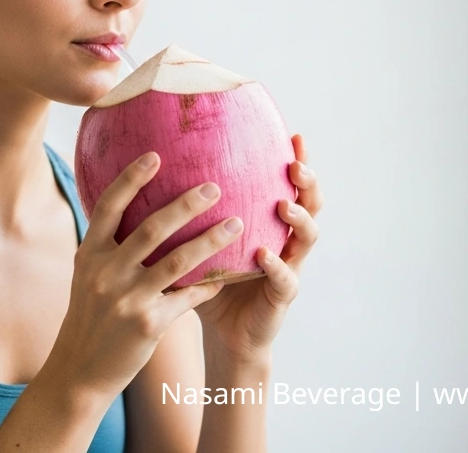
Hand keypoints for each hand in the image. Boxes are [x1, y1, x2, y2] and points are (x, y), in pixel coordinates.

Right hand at [46, 151, 244, 397]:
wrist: (79, 369)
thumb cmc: (90, 314)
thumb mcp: (87, 274)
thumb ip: (106, 243)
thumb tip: (128, 203)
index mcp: (89, 253)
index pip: (109, 206)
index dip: (131, 178)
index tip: (156, 155)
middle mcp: (106, 272)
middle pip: (151, 228)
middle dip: (185, 205)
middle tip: (214, 186)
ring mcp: (127, 299)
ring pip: (177, 261)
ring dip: (211, 241)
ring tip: (237, 224)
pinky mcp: (149, 324)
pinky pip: (187, 297)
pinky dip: (209, 283)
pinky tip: (230, 274)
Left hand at [193, 133, 322, 362]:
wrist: (226, 334)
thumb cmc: (212, 282)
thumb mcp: (203, 242)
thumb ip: (192, 215)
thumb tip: (156, 173)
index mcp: (272, 223)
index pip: (291, 184)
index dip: (298, 159)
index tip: (295, 134)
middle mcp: (287, 240)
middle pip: (312, 203)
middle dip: (308, 182)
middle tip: (295, 165)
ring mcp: (290, 267)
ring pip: (309, 237)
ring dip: (299, 218)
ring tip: (284, 204)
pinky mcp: (283, 296)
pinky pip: (285, 278)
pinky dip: (276, 265)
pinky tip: (263, 255)